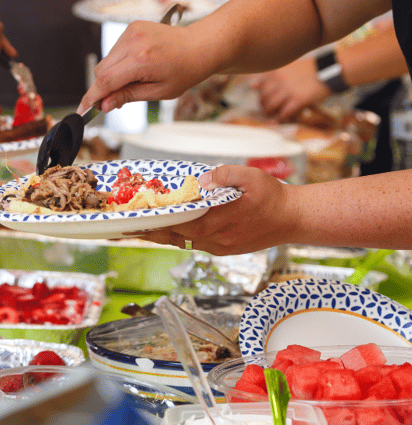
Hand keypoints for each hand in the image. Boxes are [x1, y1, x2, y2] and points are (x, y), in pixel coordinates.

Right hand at [77, 21, 203, 113]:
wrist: (199, 46)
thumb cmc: (185, 70)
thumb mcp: (158, 92)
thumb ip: (128, 97)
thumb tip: (105, 105)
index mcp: (142, 59)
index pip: (105, 81)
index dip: (91, 97)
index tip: (83, 110)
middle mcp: (134, 41)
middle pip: (101, 70)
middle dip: (103, 88)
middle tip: (115, 101)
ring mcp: (132, 31)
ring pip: (106, 61)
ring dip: (112, 75)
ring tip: (134, 80)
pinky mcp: (132, 27)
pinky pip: (115, 51)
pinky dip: (119, 63)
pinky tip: (135, 67)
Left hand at [137, 165, 299, 254]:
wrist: (294, 219)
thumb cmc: (273, 196)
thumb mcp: (250, 177)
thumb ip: (224, 175)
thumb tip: (201, 178)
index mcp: (219, 221)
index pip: (180, 225)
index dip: (157, 223)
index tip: (136, 222)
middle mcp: (216, 239)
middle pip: (176, 237)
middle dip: (152, 232)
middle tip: (129, 227)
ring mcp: (221, 247)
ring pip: (184, 242)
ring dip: (164, 235)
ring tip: (142, 229)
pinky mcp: (225, 249)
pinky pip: (196, 245)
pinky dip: (181, 237)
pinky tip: (170, 230)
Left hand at [252, 57, 331, 120]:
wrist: (330, 70)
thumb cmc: (310, 70)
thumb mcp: (288, 68)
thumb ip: (271, 77)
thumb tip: (253, 86)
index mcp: (276, 72)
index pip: (260, 88)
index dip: (262, 97)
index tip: (266, 100)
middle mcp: (279, 80)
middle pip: (263, 99)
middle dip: (265, 107)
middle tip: (270, 110)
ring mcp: (288, 90)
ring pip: (271, 107)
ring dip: (272, 114)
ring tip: (276, 115)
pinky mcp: (298, 99)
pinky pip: (284, 113)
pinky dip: (283, 118)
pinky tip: (285, 117)